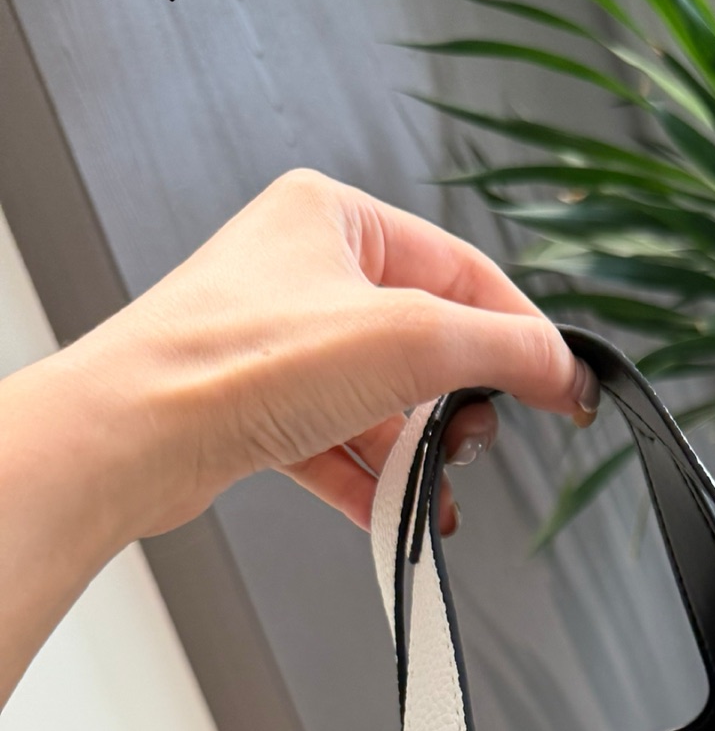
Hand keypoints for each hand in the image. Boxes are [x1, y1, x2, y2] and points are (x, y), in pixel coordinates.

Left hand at [0, 169, 599, 704]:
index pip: (464, 271)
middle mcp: (302, 272)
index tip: (561, 388)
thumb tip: (564, 367)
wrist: (134, 436)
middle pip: (426, 342)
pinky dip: (372, 482)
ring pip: (382, 402)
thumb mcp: (411, 339)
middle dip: (459, 405)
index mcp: (334, 216)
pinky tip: (397, 514)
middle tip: (475, 439)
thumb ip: (505, 350)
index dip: (521, 335)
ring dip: (418, 453)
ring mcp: (276, 344)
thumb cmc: (238, 360)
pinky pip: (337, 446)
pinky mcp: (254, 409)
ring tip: (436, 489)